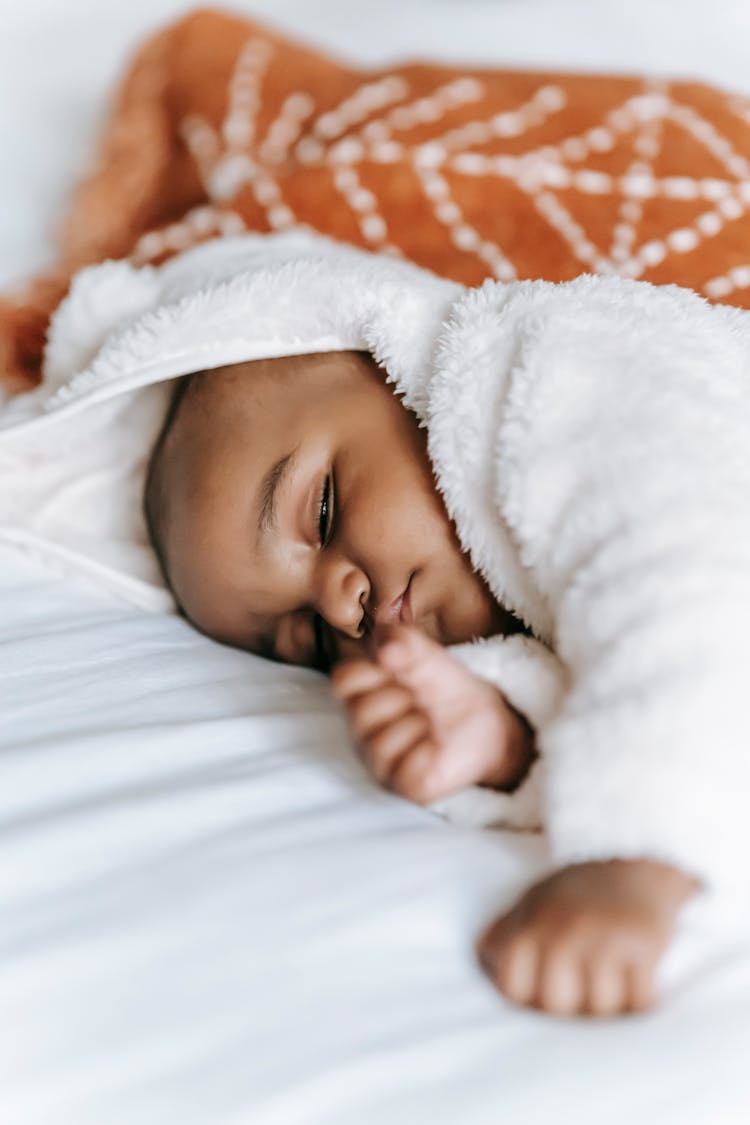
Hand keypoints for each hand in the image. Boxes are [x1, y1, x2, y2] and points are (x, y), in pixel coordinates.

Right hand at [331, 623, 534, 804]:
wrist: (486, 722)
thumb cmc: (444, 689)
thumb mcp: (426, 656)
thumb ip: (402, 642)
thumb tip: (386, 651)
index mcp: (360, 697)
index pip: (344, 679)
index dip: (376, 670)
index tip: (401, 671)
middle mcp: (362, 732)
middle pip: (361, 711)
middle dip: (402, 697)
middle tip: (422, 699)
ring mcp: (380, 762)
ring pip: (381, 743)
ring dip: (418, 724)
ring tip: (432, 723)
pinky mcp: (405, 786)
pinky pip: (407, 769)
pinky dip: (429, 750)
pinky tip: (438, 745)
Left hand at [477, 859, 698, 1017]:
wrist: (632, 860)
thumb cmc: (576, 892)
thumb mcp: (531, 903)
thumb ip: (504, 935)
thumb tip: (481, 965)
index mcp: (533, 924)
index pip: (514, 990)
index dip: (526, 1002)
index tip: (542, 996)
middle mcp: (565, 932)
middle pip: (556, 1007)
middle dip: (567, 1010)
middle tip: (580, 995)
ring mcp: (605, 939)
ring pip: (600, 1010)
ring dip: (606, 1008)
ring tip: (608, 988)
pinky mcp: (645, 944)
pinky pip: (640, 1002)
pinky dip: (638, 1002)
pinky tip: (633, 984)